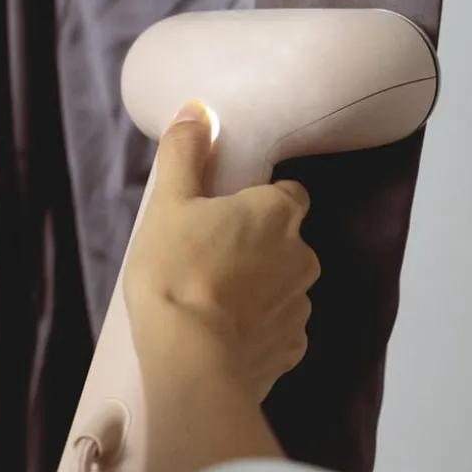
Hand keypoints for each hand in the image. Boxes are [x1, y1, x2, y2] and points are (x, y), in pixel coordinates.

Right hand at [125, 100, 320, 402]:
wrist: (190, 360)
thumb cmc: (176, 271)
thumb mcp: (168, 203)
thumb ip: (185, 154)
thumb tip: (197, 111)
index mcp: (277, 213)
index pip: (287, 195)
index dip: (258, 202)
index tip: (225, 216)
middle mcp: (302, 255)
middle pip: (285, 241)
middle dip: (258, 248)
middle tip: (208, 260)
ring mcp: (301, 306)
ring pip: (283, 286)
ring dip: (259, 290)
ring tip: (213, 302)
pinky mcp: (292, 349)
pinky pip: (278, 329)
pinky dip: (258, 329)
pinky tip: (225, 335)